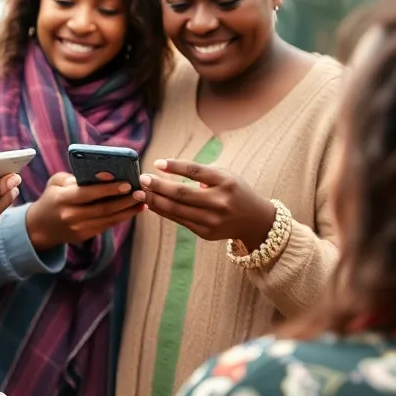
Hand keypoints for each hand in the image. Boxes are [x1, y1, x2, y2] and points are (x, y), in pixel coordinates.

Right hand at [25, 173, 145, 249]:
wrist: (40, 228)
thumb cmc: (52, 198)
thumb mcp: (56, 183)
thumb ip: (75, 178)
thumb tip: (102, 175)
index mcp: (63, 199)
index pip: (88, 193)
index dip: (108, 189)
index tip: (127, 183)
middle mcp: (71, 215)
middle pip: (103, 208)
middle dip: (125, 200)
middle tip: (141, 191)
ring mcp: (79, 228)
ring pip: (109, 218)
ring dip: (128, 210)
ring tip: (143, 201)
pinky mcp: (85, 235)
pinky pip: (107, 225)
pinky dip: (122, 217)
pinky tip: (133, 210)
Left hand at [135, 159, 277, 246]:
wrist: (255, 220)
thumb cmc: (233, 191)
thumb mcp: (224, 175)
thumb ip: (200, 172)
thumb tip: (164, 173)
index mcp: (226, 182)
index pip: (195, 172)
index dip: (175, 166)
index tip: (156, 163)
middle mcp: (220, 201)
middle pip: (182, 193)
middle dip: (158, 186)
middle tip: (142, 179)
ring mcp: (213, 220)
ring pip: (177, 210)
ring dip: (155, 201)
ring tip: (140, 193)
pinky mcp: (206, 233)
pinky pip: (179, 220)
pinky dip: (163, 212)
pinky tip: (152, 204)